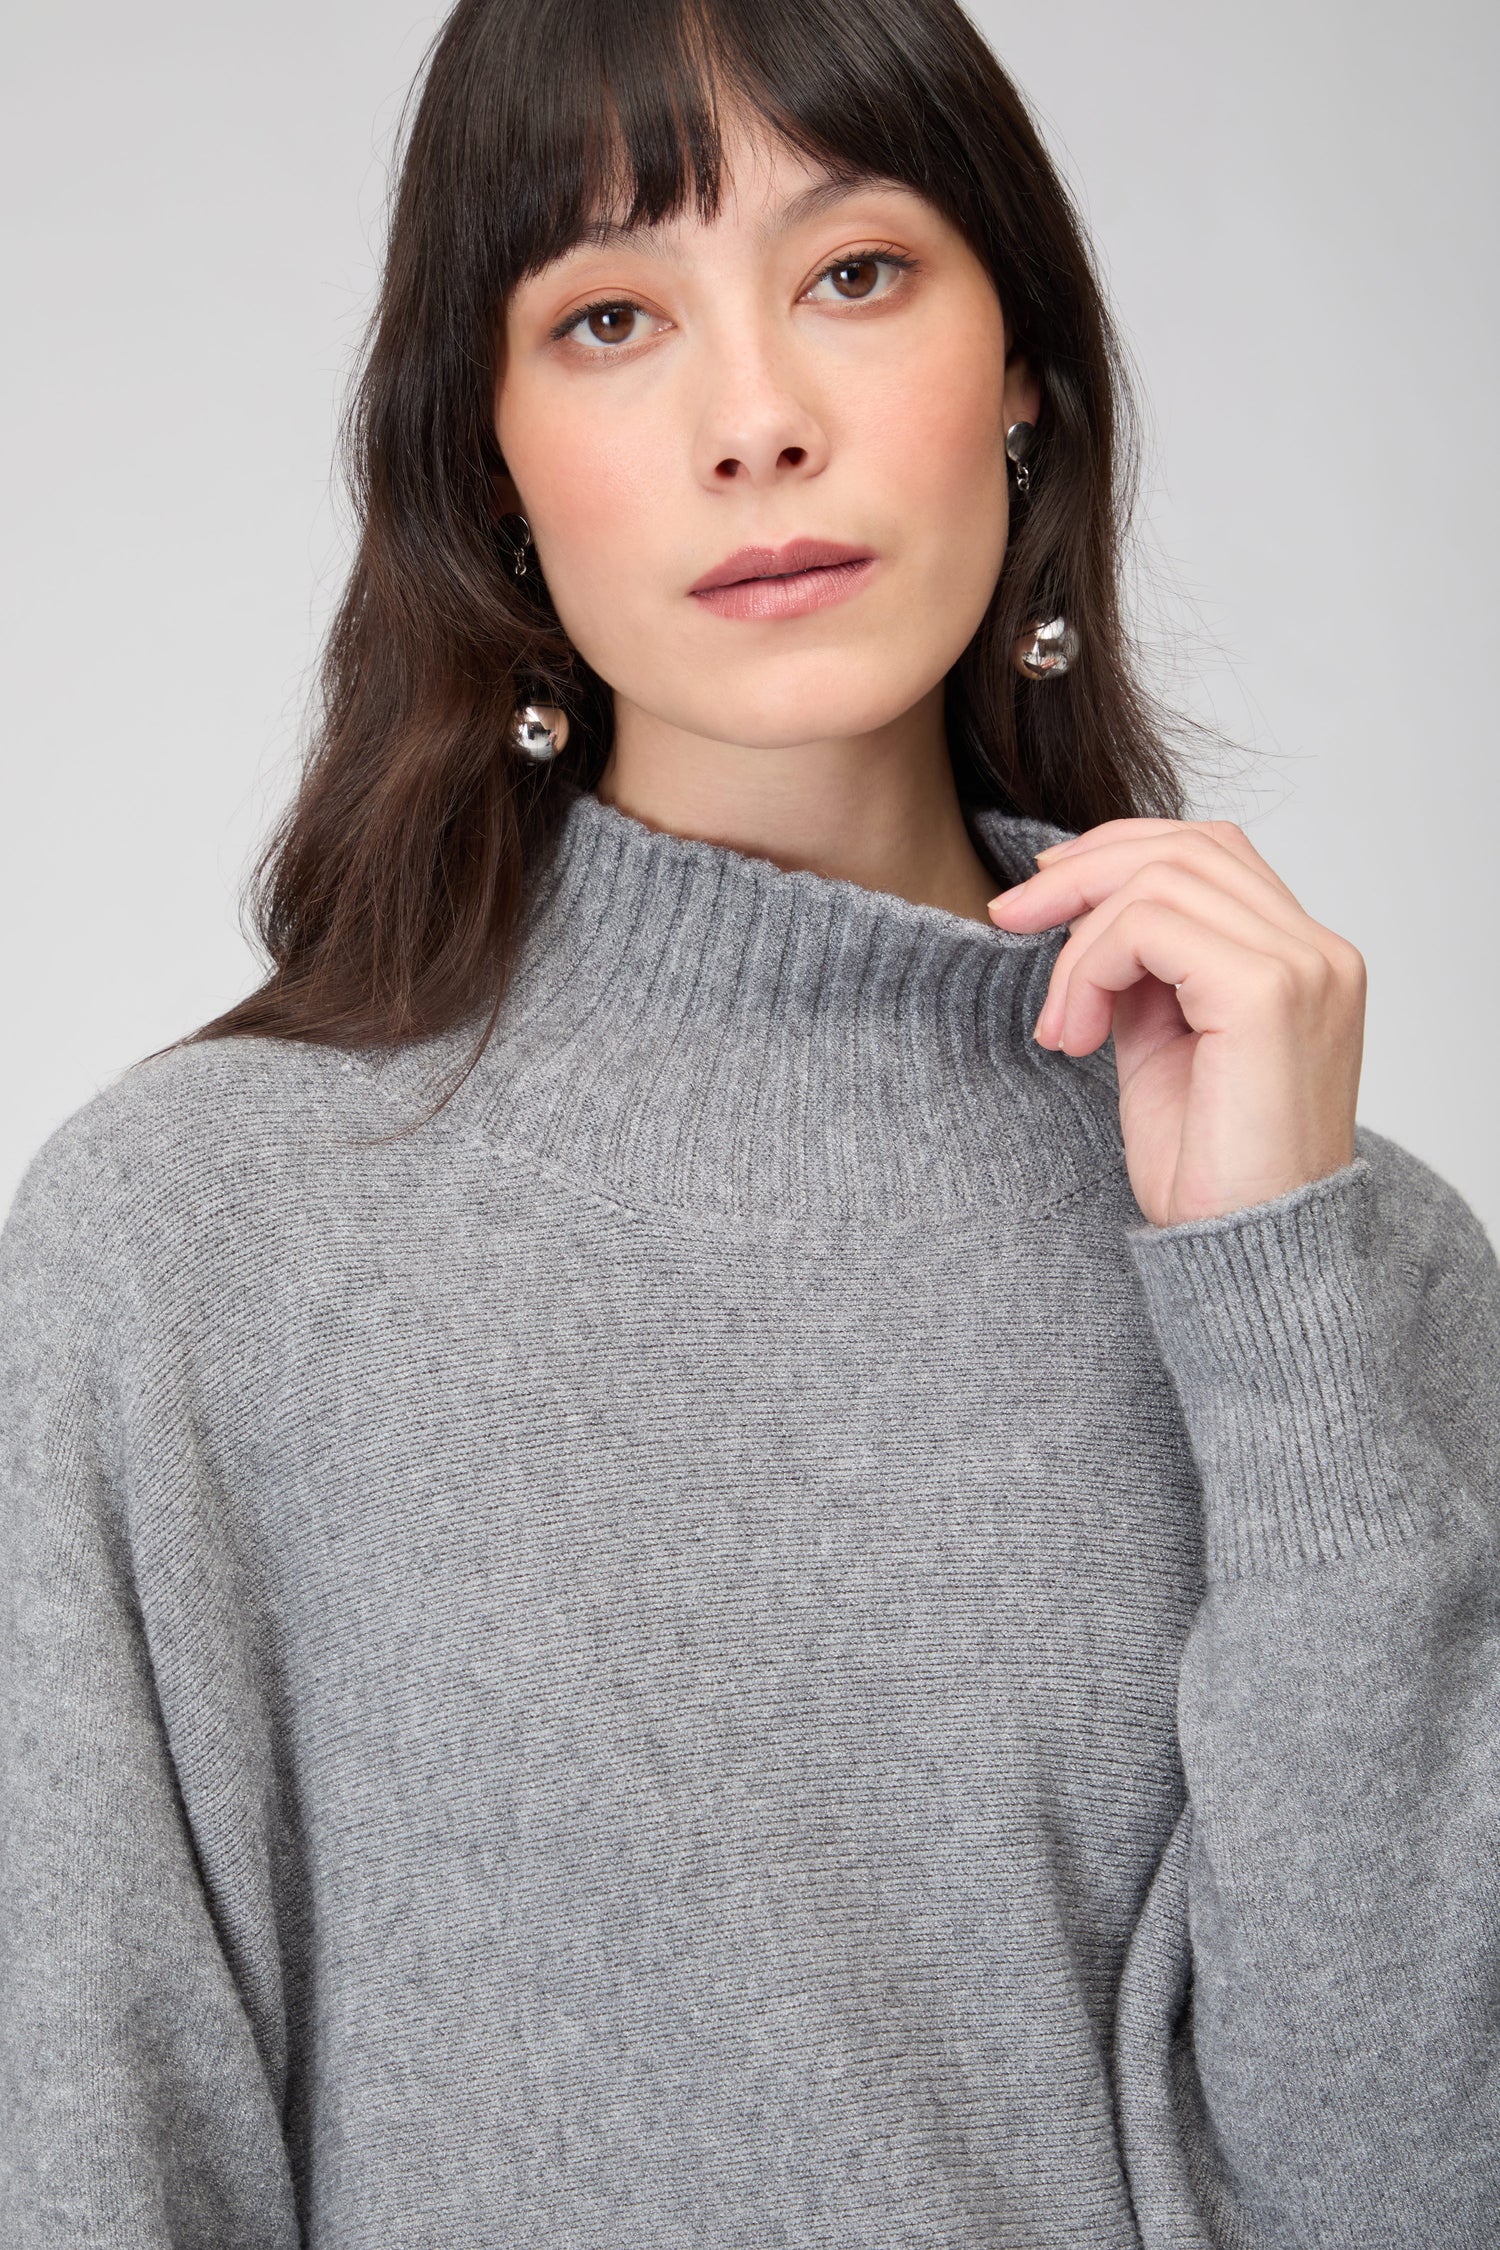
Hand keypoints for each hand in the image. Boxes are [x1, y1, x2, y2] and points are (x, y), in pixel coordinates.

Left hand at [987, 818, 1366, 1227]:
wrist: (1247, 1255)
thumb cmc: (1212, 1171)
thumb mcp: (1162, 1046)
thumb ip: (1142, 974)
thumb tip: (1084, 916)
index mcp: (1302, 960)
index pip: (1209, 851)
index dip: (1115, 854)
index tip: (1040, 897)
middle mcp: (1317, 953)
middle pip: (1185, 846)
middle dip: (1080, 872)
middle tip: (1009, 918)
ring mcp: (1301, 967)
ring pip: (1159, 878)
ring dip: (1078, 943)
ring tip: (1060, 1024)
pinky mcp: (1266, 993)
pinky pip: (1148, 927)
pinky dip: (1088, 969)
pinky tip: (1074, 1036)